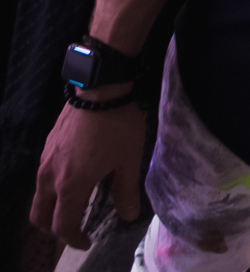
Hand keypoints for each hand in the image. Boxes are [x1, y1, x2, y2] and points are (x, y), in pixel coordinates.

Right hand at [31, 98, 145, 249]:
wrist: (100, 89)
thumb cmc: (118, 125)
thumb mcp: (129, 160)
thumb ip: (126, 190)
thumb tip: (128, 216)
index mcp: (71, 185)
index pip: (62, 225)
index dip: (73, 239)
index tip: (86, 242)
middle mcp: (50, 177)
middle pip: (39, 216)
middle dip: (53, 229)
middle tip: (75, 229)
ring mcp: (45, 161)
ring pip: (38, 196)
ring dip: (51, 209)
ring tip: (75, 206)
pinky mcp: (47, 146)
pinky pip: (41, 178)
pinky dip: (51, 190)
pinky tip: (72, 180)